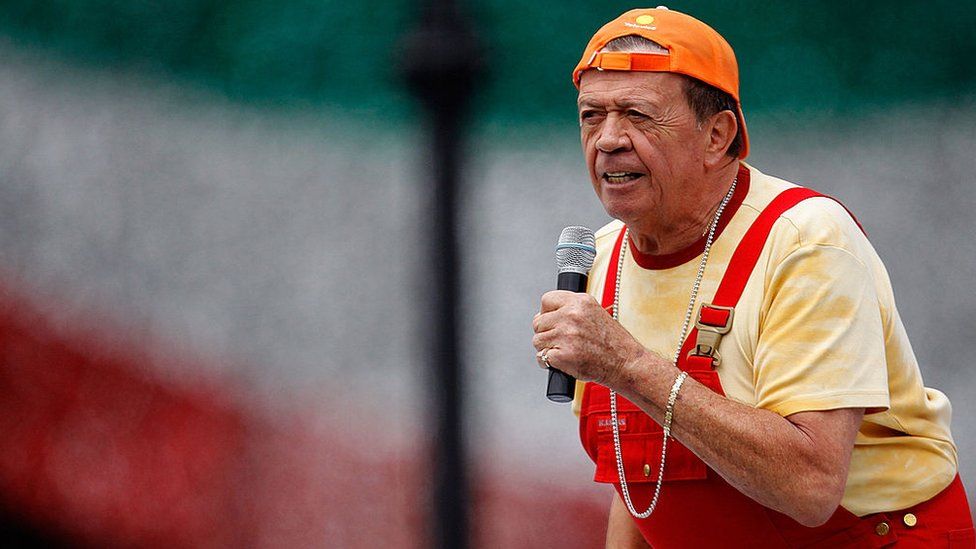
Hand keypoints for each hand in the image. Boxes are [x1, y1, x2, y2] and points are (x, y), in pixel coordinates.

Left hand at [532, 290, 646, 387]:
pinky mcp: (562, 355)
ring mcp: (566, 335)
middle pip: (538, 322)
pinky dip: (548, 362)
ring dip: (547, 348)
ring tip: (564, 350)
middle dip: (546, 332)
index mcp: (580, 302)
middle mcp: (571, 315)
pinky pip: (541, 357)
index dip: (546, 313)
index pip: (547, 300)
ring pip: (537, 340)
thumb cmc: (613, 342)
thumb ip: (573, 309)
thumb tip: (547, 314)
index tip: (552, 321)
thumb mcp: (596, 312)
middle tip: (561, 340)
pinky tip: (562, 361)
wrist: (625, 363)